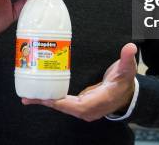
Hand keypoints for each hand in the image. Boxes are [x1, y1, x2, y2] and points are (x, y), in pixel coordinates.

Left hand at [22, 43, 137, 121]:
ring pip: (62, 107)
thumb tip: (130, 48)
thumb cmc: (125, 82)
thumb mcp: (126, 70)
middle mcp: (89, 110)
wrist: (127, 95)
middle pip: (65, 108)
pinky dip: (52, 100)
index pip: (78, 106)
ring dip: (46, 102)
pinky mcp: (80, 106)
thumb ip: (127, 59)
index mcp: (99, 101)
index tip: (47, 98)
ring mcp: (84, 110)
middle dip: (47, 102)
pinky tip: (40, 95)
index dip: (62, 102)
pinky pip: (64, 104)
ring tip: (28, 97)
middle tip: (28, 97)